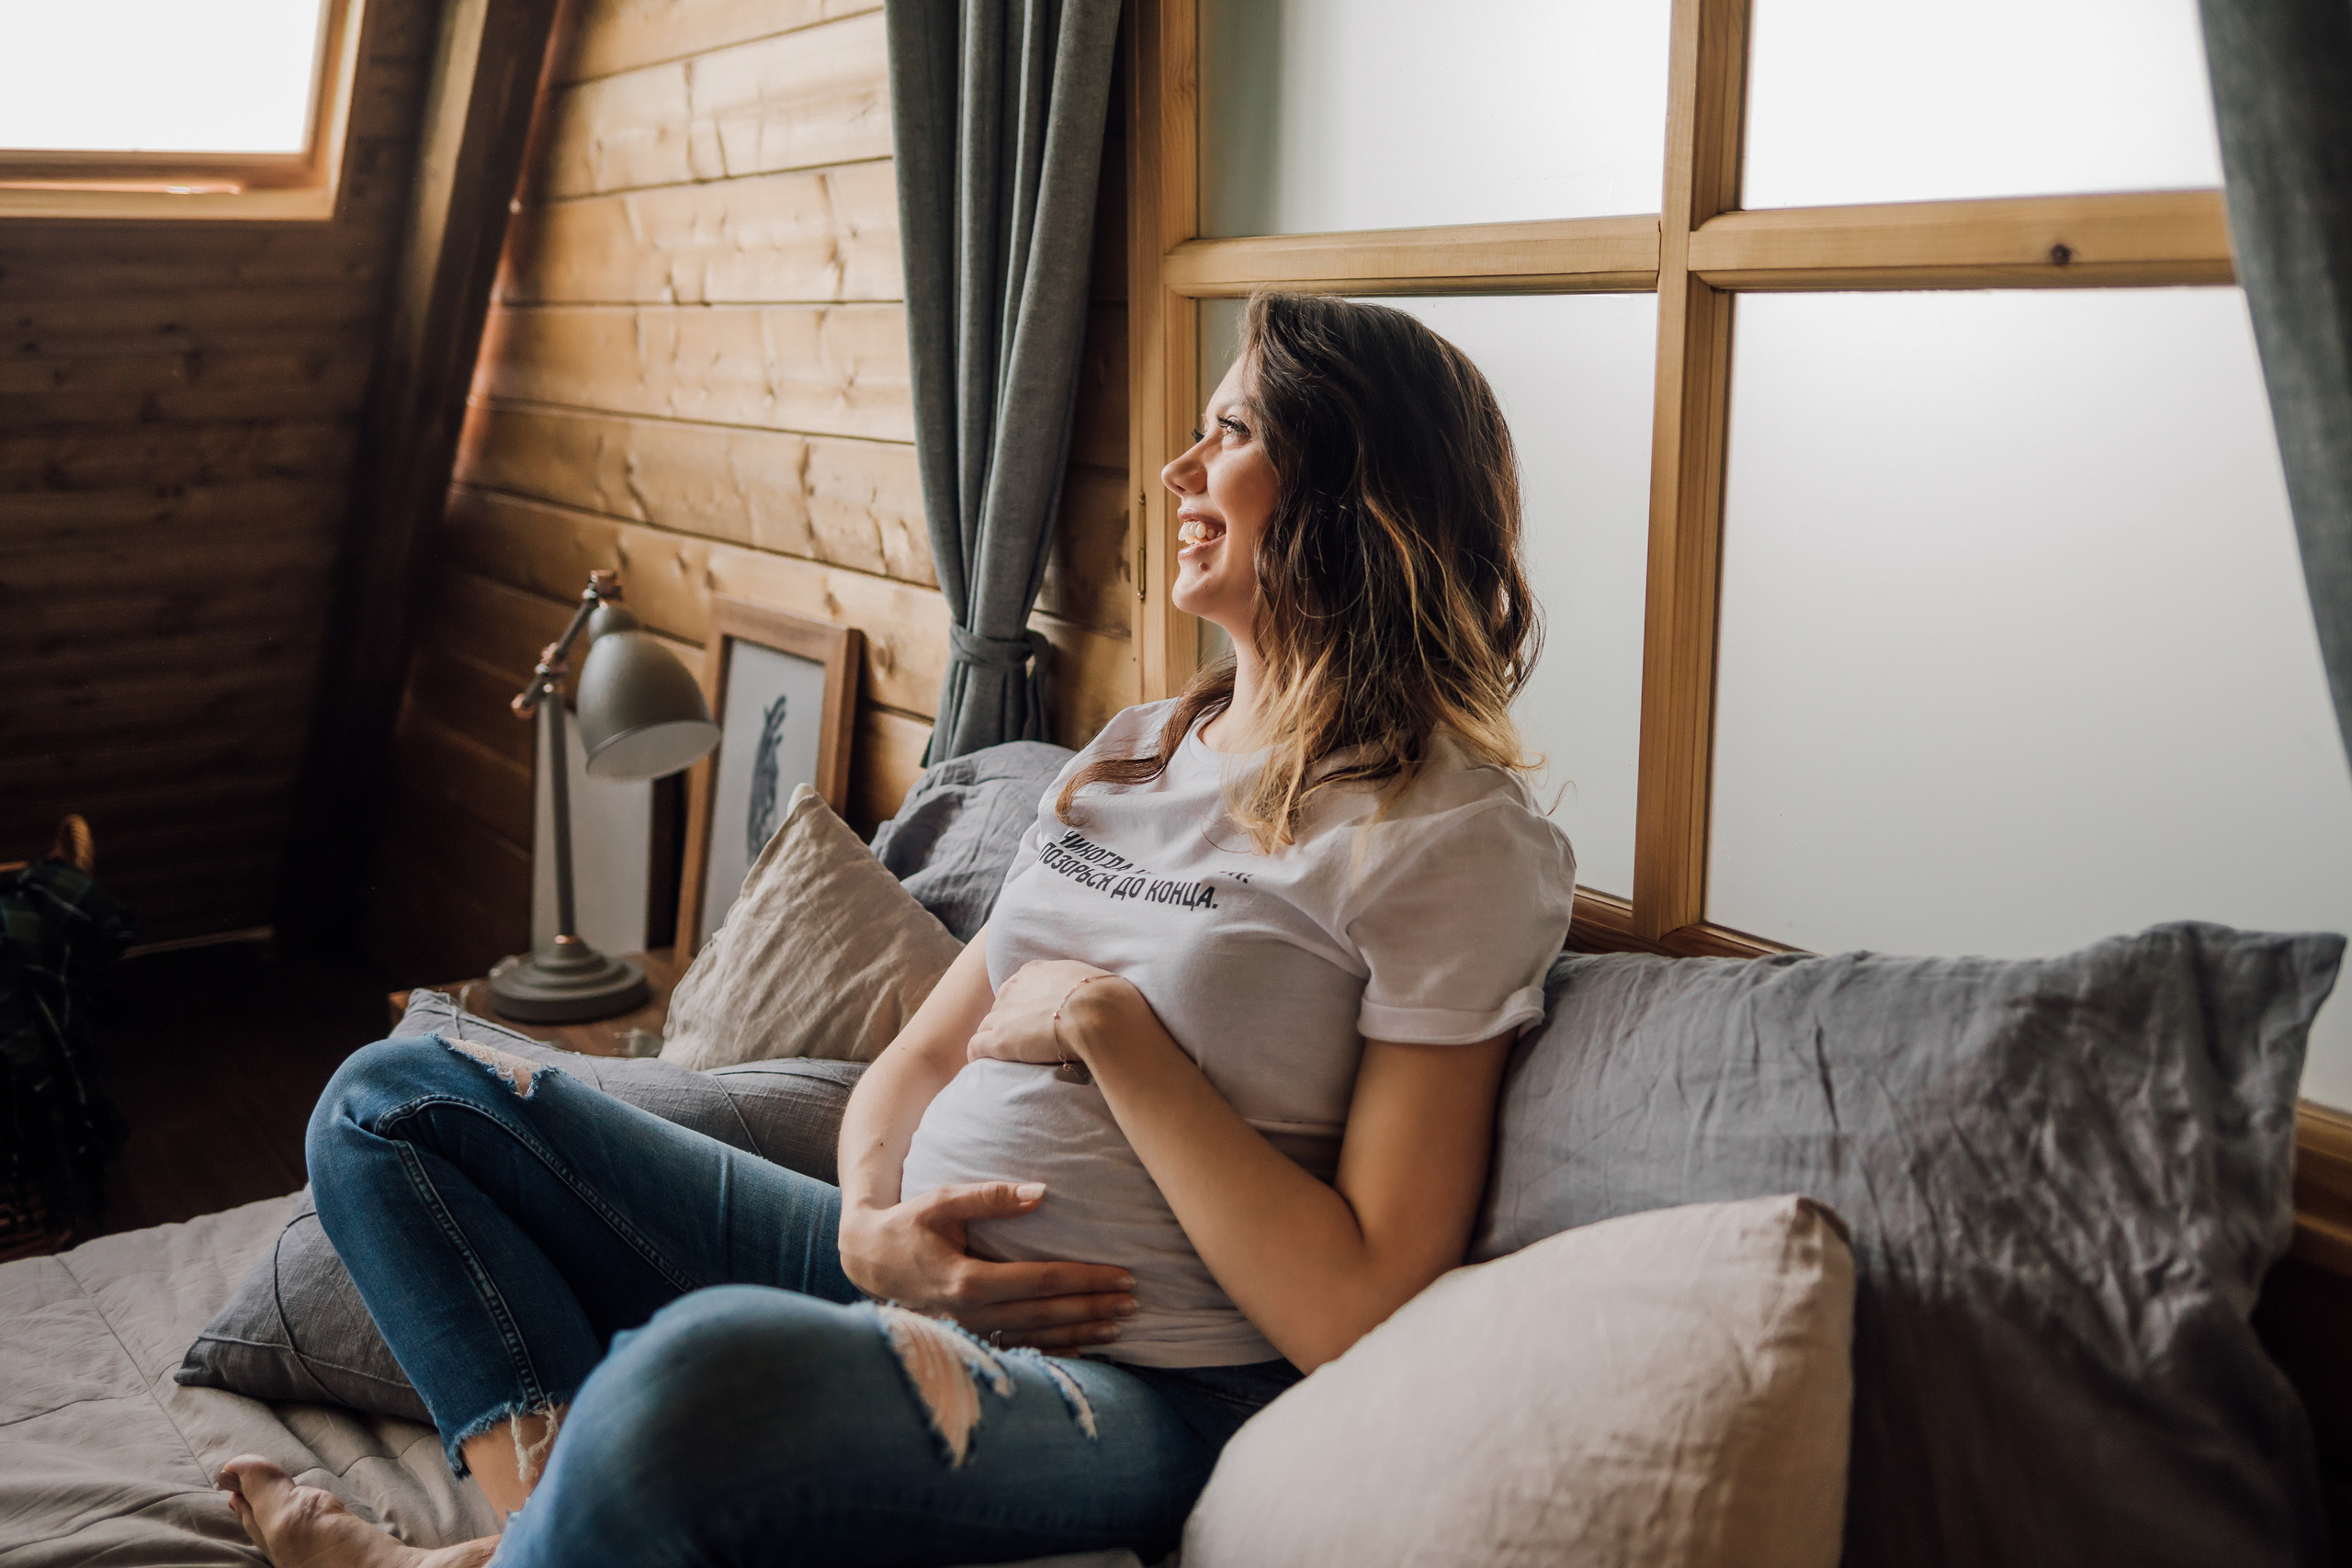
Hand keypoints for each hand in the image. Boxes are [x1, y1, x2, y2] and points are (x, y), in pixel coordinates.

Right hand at [837, 1180, 1136, 1351]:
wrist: (869, 1260)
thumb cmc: (909, 1224)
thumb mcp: (943, 1201)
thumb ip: (990, 1196)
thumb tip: (1041, 1192)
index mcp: (966, 1280)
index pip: (1041, 1282)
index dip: (1085, 1279)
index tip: (1121, 1275)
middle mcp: (970, 1314)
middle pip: (1045, 1314)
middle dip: (1092, 1308)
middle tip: (1134, 1302)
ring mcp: (969, 1333)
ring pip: (1035, 1338)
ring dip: (1079, 1332)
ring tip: (1118, 1325)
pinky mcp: (968, 1339)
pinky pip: (1018, 1349)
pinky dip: (1052, 1350)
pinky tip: (1082, 1348)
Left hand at [968, 960, 1124, 1067]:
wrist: (1097, 1013)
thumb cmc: (1105, 999)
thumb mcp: (1092, 981)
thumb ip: (1079, 986)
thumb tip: (1091, 997)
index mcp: (1034, 972)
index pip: (1018, 988)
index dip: (1025, 1007)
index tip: (1035, 1021)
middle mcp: (1014, 988)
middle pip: (1000, 1007)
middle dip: (1009, 1023)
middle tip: (1026, 1043)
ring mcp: (1004, 1014)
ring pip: (986, 1026)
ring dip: (994, 1040)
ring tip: (1007, 1058)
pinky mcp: (999, 1040)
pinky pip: (975, 1047)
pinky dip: (977, 1056)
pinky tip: (984, 1065)